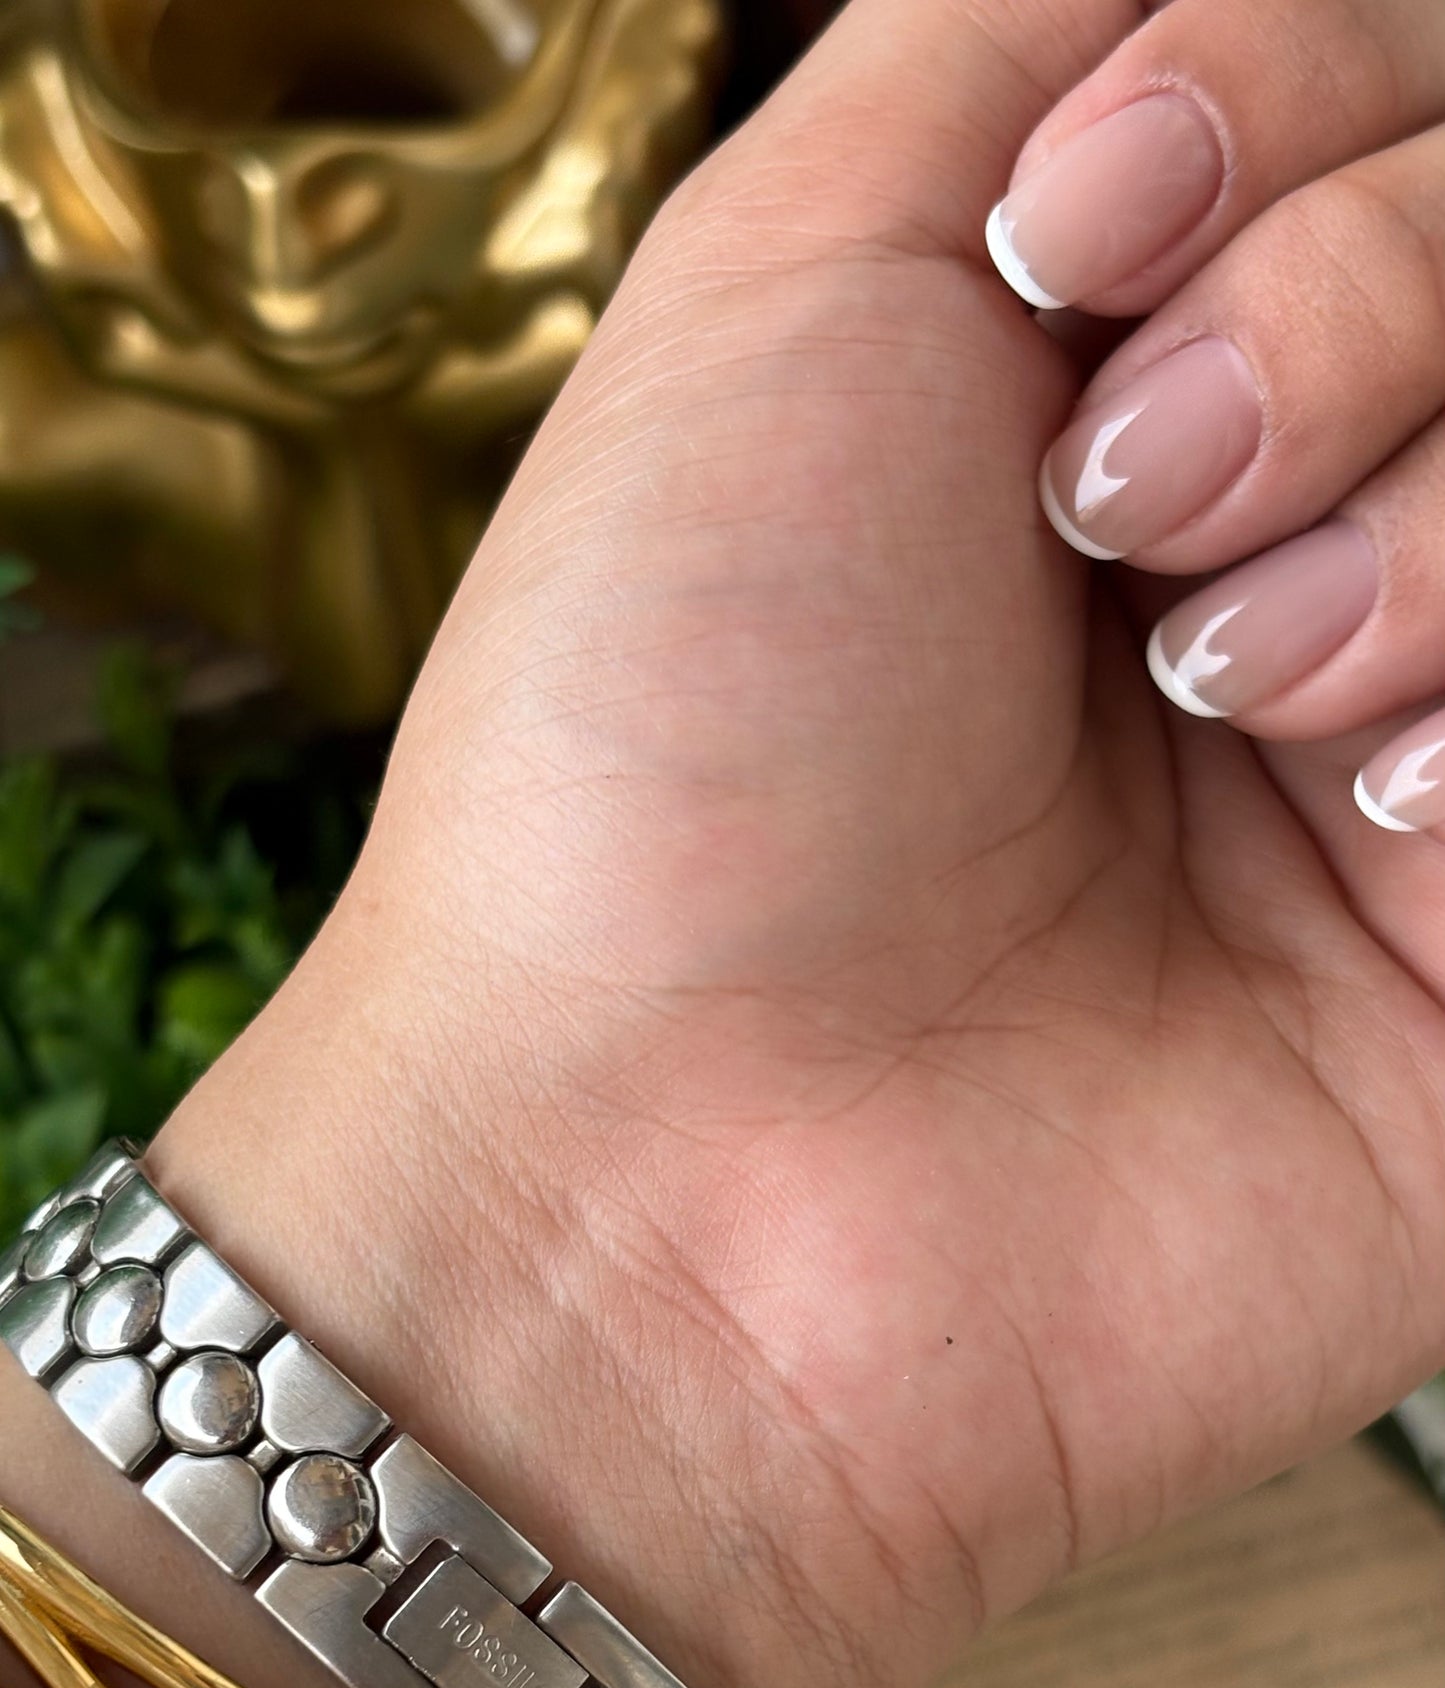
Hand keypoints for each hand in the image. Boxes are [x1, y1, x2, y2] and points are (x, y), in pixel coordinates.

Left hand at [148, 0, 1444, 1687]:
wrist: (667, 1182)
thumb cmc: (663, 743)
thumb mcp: (785, 267)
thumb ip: (1033, 38)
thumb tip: (1202, 16)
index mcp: (1117, 370)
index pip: (1385, 93)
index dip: (1284, 90)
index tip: (1074, 243)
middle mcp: (1285, 543)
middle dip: (1344, 303)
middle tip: (1113, 506)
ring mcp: (1401, 763)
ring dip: (1423, 510)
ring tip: (1212, 684)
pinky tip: (1363, 795)